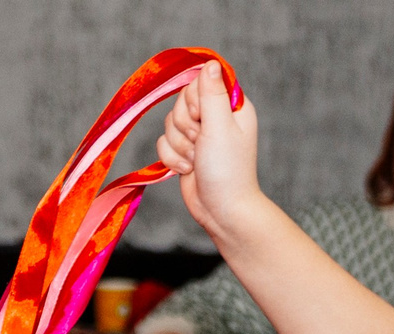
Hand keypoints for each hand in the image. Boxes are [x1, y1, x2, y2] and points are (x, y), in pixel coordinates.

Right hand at [155, 61, 267, 247]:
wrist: (221, 210)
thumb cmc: (227, 171)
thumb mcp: (220, 127)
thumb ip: (211, 94)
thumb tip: (210, 63)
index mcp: (230, 105)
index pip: (200, 82)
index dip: (194, 100)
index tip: (203, 119)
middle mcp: (215, 116)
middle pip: (181, 102)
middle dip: (185, 127)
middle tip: (201, 143)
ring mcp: (199, 134)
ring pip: (169, 123)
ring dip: (178, 146)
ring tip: (196, 161)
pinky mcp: (184, 150)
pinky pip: (163, 142)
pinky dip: (171, 158)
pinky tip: (188, 170)